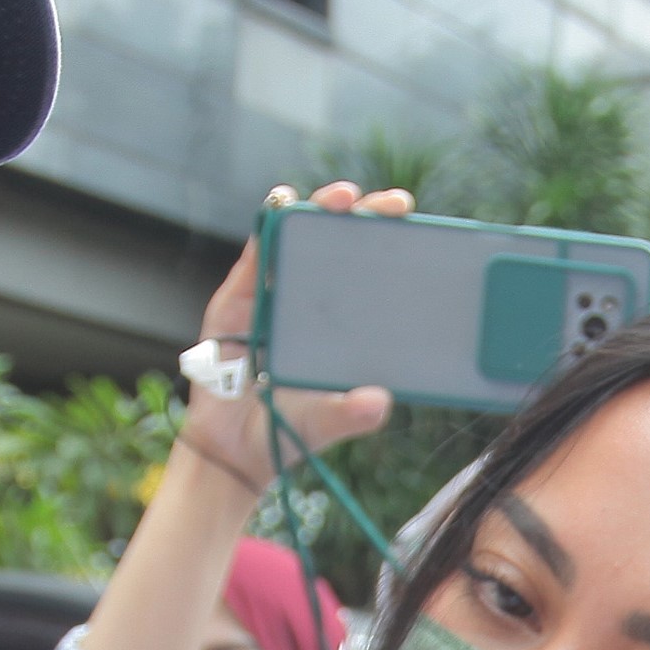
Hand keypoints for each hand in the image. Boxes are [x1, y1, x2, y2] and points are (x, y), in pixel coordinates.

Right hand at [175, 180, 413, 494]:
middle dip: (364, 215)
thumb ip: (352, 415)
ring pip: (295, 239)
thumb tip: (381, 402)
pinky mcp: (234, 302)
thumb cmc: (286, 432)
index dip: (389, 244)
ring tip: (343, 196)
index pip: (368, 271)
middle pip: (335, 244)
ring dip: (317, 210)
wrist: (233, 452)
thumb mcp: (327, 424)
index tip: (417, 227)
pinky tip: (282, 202)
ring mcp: (270, 298)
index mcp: (337, 325)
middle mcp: (306, 303)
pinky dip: (266, 228)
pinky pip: (253, 257)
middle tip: (393, 204)